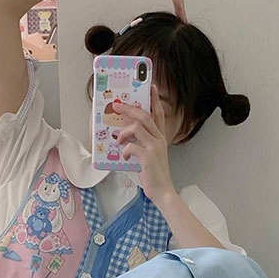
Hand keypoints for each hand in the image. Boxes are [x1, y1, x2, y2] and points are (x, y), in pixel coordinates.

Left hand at [114, 85, 175, 202]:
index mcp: (160, 137)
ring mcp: (154, 146)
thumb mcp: (149, 155)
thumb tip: (124, 135)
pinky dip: (125, 150)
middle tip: (116, 106)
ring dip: (123, 132)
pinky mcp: (148, 156)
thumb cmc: (153, 174)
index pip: (158, 113)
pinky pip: (131, 146)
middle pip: (144, 115)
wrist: (162, 191)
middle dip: (129, 108)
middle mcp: (159, 139)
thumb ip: (140, 143)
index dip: (155, 99)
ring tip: (118, 140)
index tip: (151, 86)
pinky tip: (125, 157)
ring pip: (137, 127)